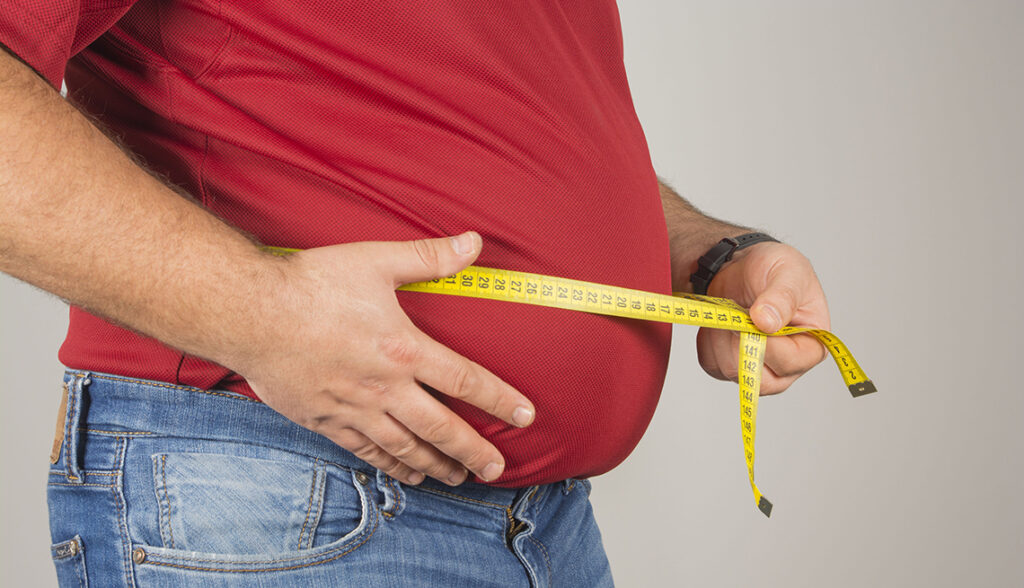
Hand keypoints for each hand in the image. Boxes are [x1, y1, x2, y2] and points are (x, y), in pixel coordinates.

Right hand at [235, 232, 534, 485]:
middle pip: (441, 428)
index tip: (526, 416)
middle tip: (498, 469)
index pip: (466, 381)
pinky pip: (367, 451)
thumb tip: (475, 243)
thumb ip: (429, 257)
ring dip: (438, 465)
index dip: (500, 400)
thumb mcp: (375, 260)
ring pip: (406, 448)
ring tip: (461, 477)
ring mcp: (355, 408)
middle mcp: (385, 387)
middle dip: (474, 450)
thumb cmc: (312, 283)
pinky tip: (409, 475)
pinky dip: (392, 466)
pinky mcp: (326, 420)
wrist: (250, 313)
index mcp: (404, 348)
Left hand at [696, 241, 829, 394]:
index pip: (791, 363)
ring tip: (731, 311)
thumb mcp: (788, 271)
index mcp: (812, 344)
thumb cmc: (774, 268)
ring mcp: (758, 369)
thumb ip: (781, 297)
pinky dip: (708, 341)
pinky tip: (720, 322)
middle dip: (740, 342)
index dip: (767, 344)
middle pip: (760, 379)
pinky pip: (711, 365)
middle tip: (737, 312)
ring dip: (722, 337)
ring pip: (730, 370)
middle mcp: (788, 365)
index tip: (751, 316)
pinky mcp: (731, 366)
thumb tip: (767, 323)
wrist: (742, 267)